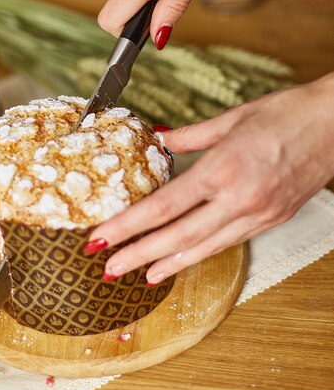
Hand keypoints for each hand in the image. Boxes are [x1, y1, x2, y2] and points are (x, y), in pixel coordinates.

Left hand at [86, 75, 333, 283]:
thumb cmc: (288, 113)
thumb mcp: (232, 118)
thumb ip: (190, 136)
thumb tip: (160, 140)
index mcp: (223, 168)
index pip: (163, 206)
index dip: (128, 226)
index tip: (101, 236)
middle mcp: (240, 198)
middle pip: (178, 236)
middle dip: (139, 254)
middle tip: (108, 268)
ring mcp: (259, 214)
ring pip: (205, 248)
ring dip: (170, 264)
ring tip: (141, 276)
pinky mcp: (273, 219)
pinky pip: (230, 242)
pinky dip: (203, 254)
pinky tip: (186, 259)